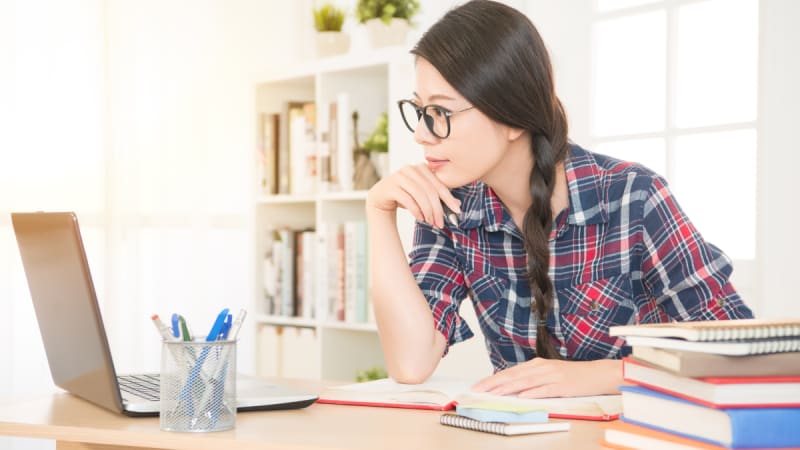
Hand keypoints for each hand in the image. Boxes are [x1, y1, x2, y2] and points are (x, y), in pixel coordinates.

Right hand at [366, 163, 460, 228]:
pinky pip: (407, 199)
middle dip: (437, 209)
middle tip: (440, 223)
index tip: (457, 211)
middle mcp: (410, 168)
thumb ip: (438, 197)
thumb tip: (457, 205)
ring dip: (427, 211)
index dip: (449, 198)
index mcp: (421, 167)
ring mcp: (399, 176)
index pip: (439, 184)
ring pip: (419, 195)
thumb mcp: (423, 195)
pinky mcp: (390, 186)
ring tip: (430, 222)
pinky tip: (420, 218)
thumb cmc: (406, 196)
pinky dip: (416, 211)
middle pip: (430, 191)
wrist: (381, 197)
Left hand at [471, 358, 622, 397]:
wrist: (597, 374)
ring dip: (508, 388)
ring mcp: (552, 376)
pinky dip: (532, 393)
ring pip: (525, 382)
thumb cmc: (573, 376)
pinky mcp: (562, 385)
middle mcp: (542, 368)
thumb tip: (513, 387)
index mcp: (537, 364)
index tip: (479, 385)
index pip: (510, 372)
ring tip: (493, 393)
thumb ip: (532, 379)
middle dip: (494, 383)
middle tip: (478, 389)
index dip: (493, 378)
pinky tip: (522, 396)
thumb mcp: (550, 374)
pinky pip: (544, 389)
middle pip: (514, 376)